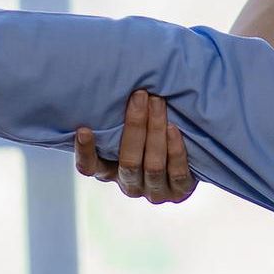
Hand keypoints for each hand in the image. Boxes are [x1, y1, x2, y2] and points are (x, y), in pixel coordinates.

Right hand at [74, 89, 197, 203]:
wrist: (189, 157)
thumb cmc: (150, 133)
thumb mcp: (131, 128)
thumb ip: (118, 118)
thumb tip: (112, 81)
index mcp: (110, 171)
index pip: (89, 168)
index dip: (85, 152)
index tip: (84, 129)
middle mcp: (129, 185)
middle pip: (129, 161)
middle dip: (135, 125)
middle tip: (141, 95)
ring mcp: (154, 191)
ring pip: (153, 165)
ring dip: (155, 131)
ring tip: (158, 102)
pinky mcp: (178, 192)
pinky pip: (176, 173)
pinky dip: (175, 150)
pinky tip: (173, 128)